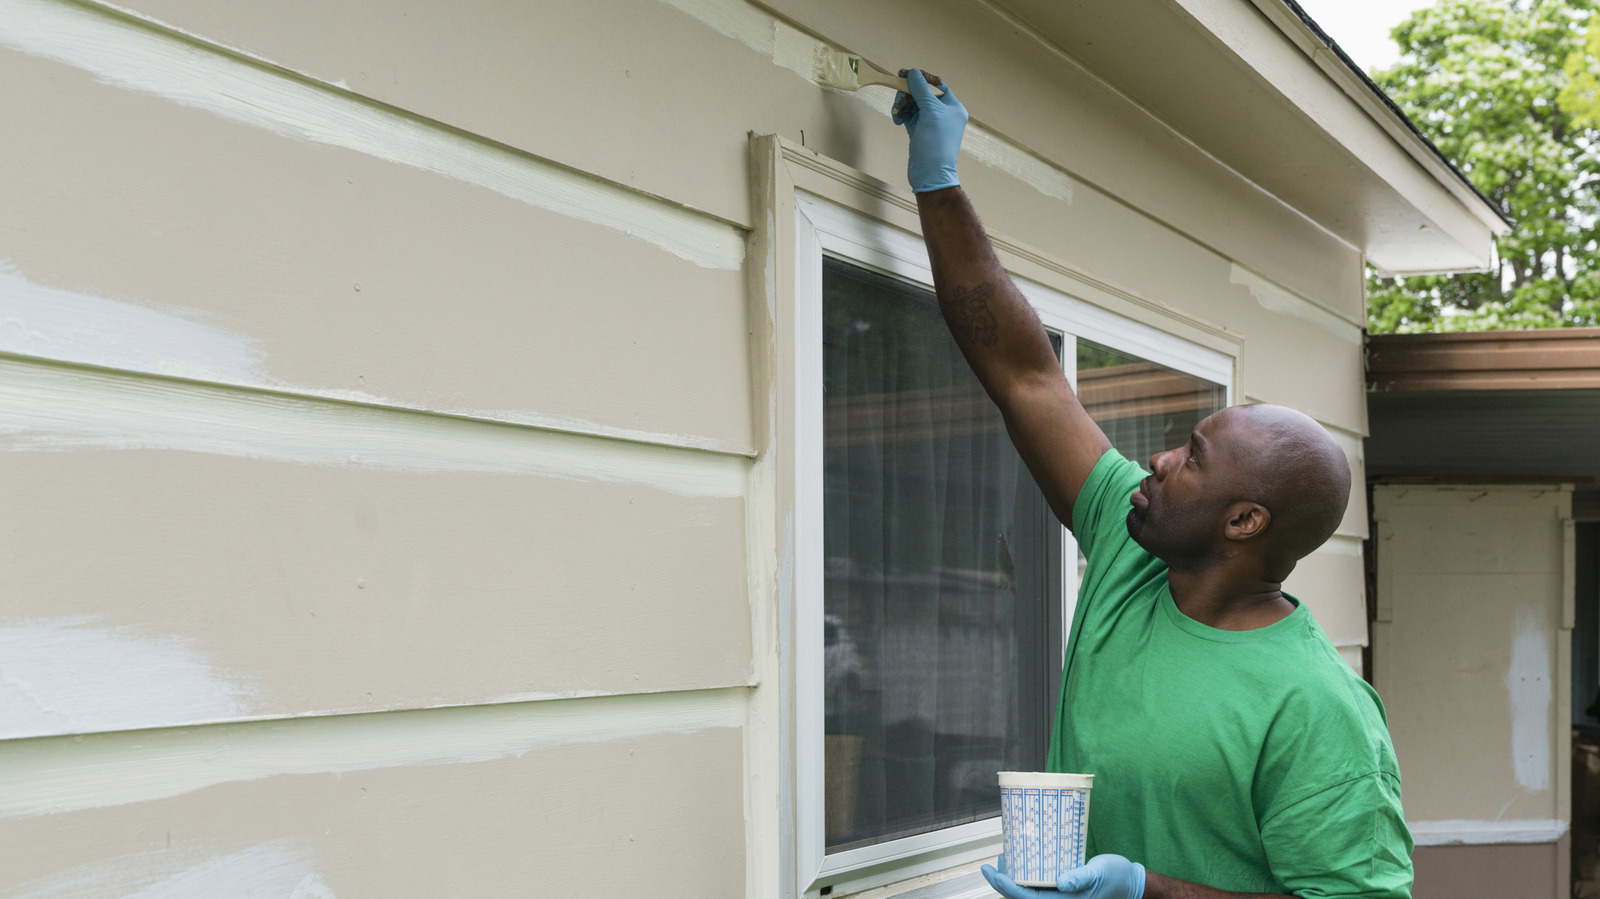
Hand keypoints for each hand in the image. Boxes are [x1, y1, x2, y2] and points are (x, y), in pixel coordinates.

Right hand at [892, 68, 966, 192]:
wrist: (930, 174)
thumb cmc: (935, 142)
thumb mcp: (930, 111)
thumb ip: (921, 90)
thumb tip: (913, 73)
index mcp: (953, 107)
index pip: (937, 85)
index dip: (921, 79)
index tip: (904, 74)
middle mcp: (944, 114)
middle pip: (922, 94)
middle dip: (908, 94)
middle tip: (899, 99)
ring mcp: (931, 123)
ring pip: (914, 105)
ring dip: (903, 105)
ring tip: (897, 112)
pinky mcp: (920, 131)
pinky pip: (909, 116)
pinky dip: (902, 115)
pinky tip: (897, 120)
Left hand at [982, 853, 1146, 898]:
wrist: (1131, 882)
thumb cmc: (1117, 878)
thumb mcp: (1099, 873)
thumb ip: (1080, 877)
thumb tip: (1061, 882)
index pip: (1027, 898)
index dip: (1006, 886)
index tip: (992, 872)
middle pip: (1022, 896)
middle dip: (1004, 882)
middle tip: (994, 863)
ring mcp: (1060, 895)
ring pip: (1029, 891)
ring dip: (1014, 877)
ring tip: (1004, 858)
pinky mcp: (1063, 888)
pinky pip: (1039, 884)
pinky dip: (1027, 873)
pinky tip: (1023, 860)